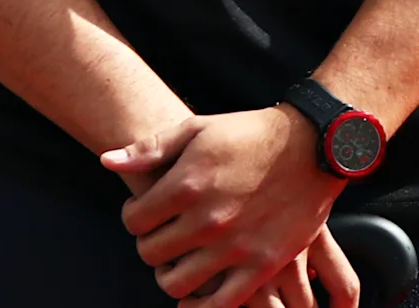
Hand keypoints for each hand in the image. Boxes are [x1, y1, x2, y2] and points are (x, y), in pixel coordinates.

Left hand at [106, 107, 344, 305]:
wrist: (312, 146)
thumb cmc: (249, 133)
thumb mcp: (197, 128)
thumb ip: (150, 149)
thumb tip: (107, 162)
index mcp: (187, 185)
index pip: (134, 221)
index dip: (133, 217)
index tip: (145, 211)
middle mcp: (208, 220)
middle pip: (150, 253)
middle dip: (149, 244)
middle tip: (162, 233)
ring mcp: (235, 247)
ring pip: (175, 283)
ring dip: (169, 273)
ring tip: (178, 258)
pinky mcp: (262, 266)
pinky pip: (219, 304)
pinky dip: (200, 306)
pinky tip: (198, 291)